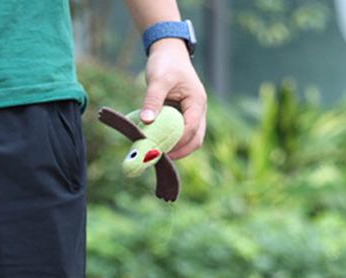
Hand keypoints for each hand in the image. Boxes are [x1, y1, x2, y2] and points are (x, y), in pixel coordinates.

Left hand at [139, 38, 206, 158]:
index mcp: (197, 102)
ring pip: (191, 140)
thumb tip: (146, 121)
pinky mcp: (185, 117)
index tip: (159, 149)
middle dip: (179, 151)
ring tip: (156, 154)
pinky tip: (157, 144)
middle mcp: (199, 110)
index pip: (191, 129)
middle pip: (196, 139)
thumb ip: (152, 100)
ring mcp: (193, 114)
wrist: (168, 52)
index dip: (177, 142)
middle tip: (158, 158)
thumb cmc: (165, 63)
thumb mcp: (157, 80)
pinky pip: (183, 135)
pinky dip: (172, 143)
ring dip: (176, 149)